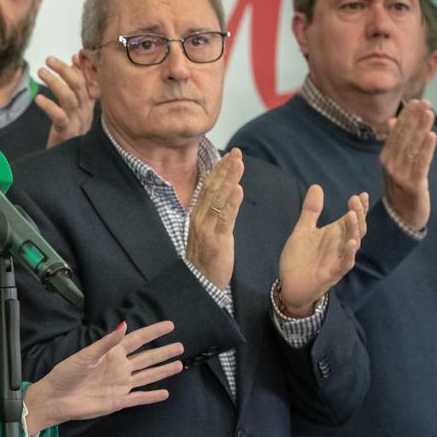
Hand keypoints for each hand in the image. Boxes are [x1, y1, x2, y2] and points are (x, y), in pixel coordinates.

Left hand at [24, 321, 181, 432]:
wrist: (56, 399)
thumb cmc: (66, 373)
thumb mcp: (86, 355)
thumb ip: (107, 342)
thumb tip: (124, 324)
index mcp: (111, 353)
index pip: (137, 339)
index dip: (153, 332)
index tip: (169, 325)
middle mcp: (119, 367)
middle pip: (146, 357)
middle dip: (163, 351)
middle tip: (180, 345)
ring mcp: (120, 385)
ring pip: (147, 376)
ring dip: (162, 371)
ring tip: (179, 365)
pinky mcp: (118, 401)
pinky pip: (139, 398)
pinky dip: (152, 396)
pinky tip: (165, 393)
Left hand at [35, 55, 94, 148]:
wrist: (65, 162)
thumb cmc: (67, 130)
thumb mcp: (73, 106)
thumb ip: (75, 82)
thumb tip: (75, 57)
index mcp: (89, 105)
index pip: (90, 81)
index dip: (83, 67)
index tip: (74, 55)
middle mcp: (86, 112)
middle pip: (79, 86)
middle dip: (64, 70)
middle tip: (48, 60)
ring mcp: (77, 123)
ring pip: (70, 98)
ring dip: (55, 82)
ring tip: (42, 72)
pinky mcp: (66, 133)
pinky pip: (59, 117)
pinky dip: (49, 106)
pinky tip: (38, 99)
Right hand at [185, 149, 244, 288]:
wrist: (200, 284)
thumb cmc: (206, 259)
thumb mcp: (208, 232)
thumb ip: (214, 214)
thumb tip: (223, 196)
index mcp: (198, 215)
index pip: (208, 187)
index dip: (218, 170)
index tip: (229, 155)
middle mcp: (199, 218)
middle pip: (212, 189)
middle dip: (224, 169)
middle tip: (236, 152)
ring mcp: (206, 229)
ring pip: (218, 199)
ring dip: (229, 180)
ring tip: (239, 163)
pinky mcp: (216, 241)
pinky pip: (224, 219)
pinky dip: (231, 203)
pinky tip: (237, 190)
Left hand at [278, 186, 367, 316]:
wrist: (290, 285)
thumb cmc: (300, 258)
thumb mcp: (303, 230)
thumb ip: (311, 211)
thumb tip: (317, 186)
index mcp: (335, 235)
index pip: (352, 219)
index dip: (358, 208)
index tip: (362, 194)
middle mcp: (340, 246)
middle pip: (356, 229)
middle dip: (358, 214)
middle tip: (356, 199)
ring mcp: (338, 260)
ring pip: (353, 244)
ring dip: (354, 230)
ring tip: (352, 215)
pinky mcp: (332, 273)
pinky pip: (345, 263)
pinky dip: (349, 253)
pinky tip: (351, 243)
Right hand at [380, 99, 435, 230]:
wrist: (401, 217)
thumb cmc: (401, 187)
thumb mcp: (396, 164)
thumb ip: (396, 142)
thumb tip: (393, 120)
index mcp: (386, 157)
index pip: (396, 133)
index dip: (406, 117)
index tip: (416, 101)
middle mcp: (390, 164)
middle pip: (403, 137)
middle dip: (414, 118)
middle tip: (424, 102)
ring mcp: (400, 175)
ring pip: (412, 147)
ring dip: (421, 129)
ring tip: (429, 114)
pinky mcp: (413, 184)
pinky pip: (420, 163)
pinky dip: (426, 149)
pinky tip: (431, 136)